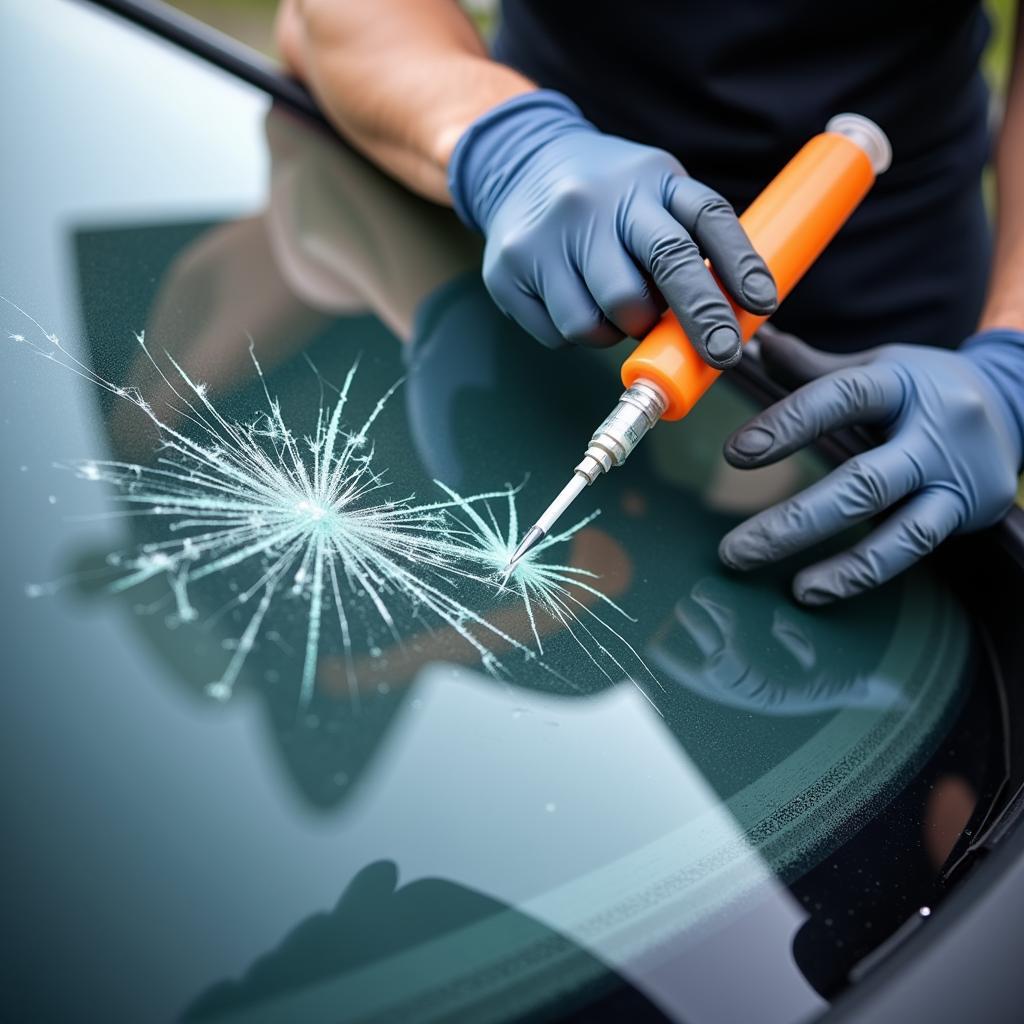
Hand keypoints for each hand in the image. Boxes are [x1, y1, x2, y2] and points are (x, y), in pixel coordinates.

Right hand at [447, 90, 776, 364]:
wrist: (519, 163)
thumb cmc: (607, 196)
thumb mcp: (655, 192)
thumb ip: (690, 241)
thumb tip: (732, 318)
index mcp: (650, 179)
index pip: (706, 217)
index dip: (739, 264)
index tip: (761, 304)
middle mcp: (599, 201)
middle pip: (660, 268)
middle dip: (700, 318)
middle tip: (721, 353)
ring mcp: (549, 235)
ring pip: (603, 320)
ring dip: (620, 331)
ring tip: (616, 309)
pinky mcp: (511, 269)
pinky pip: (561, 333)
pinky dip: (579, 334)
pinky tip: (575, 301)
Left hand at [719, 327, 1023, 603]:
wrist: (1013, 400)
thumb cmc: (921, 386)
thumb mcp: (874, 367)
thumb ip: (810, 368)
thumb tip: (752, 345)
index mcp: (899, 382)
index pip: (839, 397)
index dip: (787, 425)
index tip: (735, 454)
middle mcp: (933, 428)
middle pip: (861, 481)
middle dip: (794, 521)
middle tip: (733, 552)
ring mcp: (955, 474)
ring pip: (898, 527)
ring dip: (840, 565)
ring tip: (791, 590)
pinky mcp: (969, 509)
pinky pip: (914, 548)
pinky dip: (863, 573)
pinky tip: (818, 590)